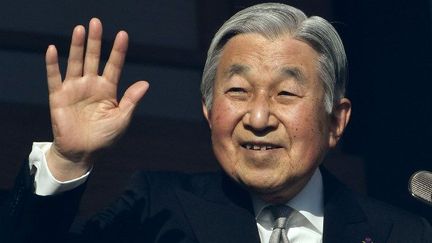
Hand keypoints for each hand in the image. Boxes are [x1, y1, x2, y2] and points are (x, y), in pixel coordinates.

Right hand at [45, 18, 148, 179]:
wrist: (82, 152)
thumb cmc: (104, 137)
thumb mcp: (121, 119)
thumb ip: (131, 100)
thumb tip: (145, 83)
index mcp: (108, 90)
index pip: (114, 65)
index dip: (118, 51)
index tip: (123, 35)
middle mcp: (91, 85)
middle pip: (94, 58)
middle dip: (96, 41)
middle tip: (96, 22)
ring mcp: (74, 89)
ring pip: (76, 62)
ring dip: (77, 47)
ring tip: (80, 29)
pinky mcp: (58, 96)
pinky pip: (54, 77)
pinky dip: (53, 64)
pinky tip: (53, 49)